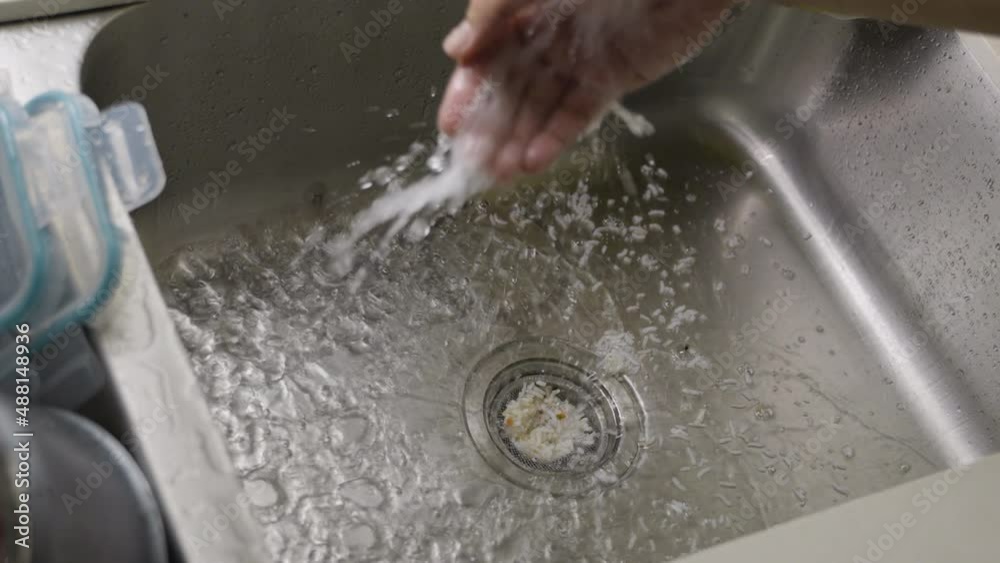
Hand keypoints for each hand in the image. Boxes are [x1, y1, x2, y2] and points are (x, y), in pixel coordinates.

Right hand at [437, 0, 735, 179]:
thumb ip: (493, 10)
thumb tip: (457, 49)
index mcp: (523, 10)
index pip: (486, 60)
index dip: (467, 94)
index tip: (451, 127)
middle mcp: (548, 37)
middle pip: (511, 92)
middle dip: (490, 130)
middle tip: (471, 165)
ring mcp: (580, 60)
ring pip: (541, 109)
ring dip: (518, 142)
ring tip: (498, 176)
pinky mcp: (613, 78)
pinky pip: (578, 113)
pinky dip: (555, 138)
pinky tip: (533, 162)